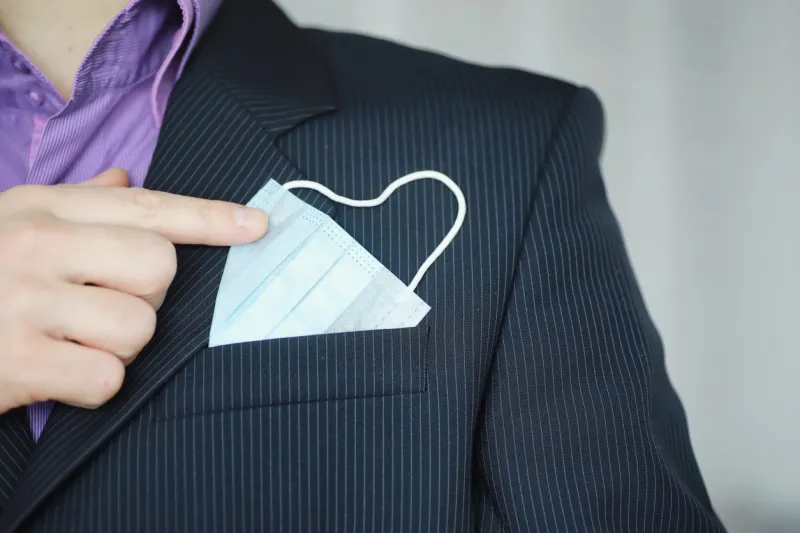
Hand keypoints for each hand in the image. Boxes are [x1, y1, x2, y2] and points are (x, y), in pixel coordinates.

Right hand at [0, 168, 267, 413]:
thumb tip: (123, 179)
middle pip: (159, 267)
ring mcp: (25, 302)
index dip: (209, 218)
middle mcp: (37, 245)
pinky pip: (108, 378)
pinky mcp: (20, 361)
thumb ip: (74, 204)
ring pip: (140, 327)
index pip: (145, 207)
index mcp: (41, 209)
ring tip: (71, 341)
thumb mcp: (8, 224)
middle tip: (100, 306)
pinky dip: (92, 385)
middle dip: (147, 296)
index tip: (256, 224)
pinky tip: (57, 373)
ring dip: (119, 347)